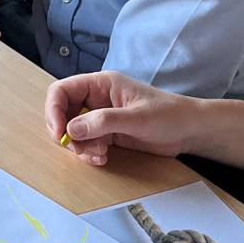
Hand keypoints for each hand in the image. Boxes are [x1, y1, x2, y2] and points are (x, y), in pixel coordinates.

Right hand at [44, 71, 200, 165]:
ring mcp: (101, 117)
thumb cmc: (169, 114)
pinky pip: (86, 143)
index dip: (54, 110)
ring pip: (73, 132)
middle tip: (80, 149)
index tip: (59, 132)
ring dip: (80, 147)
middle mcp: (97, 99)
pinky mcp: (107, 134)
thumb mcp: (136, 118)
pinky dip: (89, 153)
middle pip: (63, 113)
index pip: (62, 91)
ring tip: (100, 154)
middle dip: (67, 133)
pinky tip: (103, 158)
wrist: (189, 130)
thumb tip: (72, 128)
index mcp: (101, 84)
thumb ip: (103, 122)